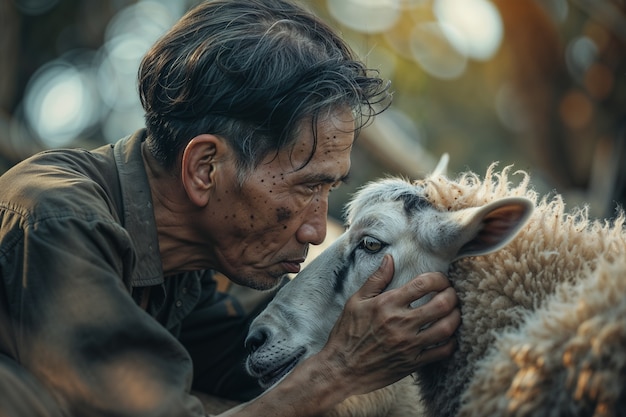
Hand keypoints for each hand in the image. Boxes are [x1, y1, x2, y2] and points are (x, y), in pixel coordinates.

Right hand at [320, 254, 459, 395]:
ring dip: (456, 317)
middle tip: (452, 293)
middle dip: (453, 295)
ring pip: (446, 328)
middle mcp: (401, 323)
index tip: (441, 279)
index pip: (423, 284)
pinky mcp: (412, 363)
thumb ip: (376, 280)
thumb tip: (390, 259)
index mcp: (388, 304)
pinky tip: (449, 336)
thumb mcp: (356, 301)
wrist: (341, 369)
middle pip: (441, 304)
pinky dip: (452, 342)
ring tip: (455, 311)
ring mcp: (409, 344)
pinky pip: (442, 352)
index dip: (439, 278)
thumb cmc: (347, 333)